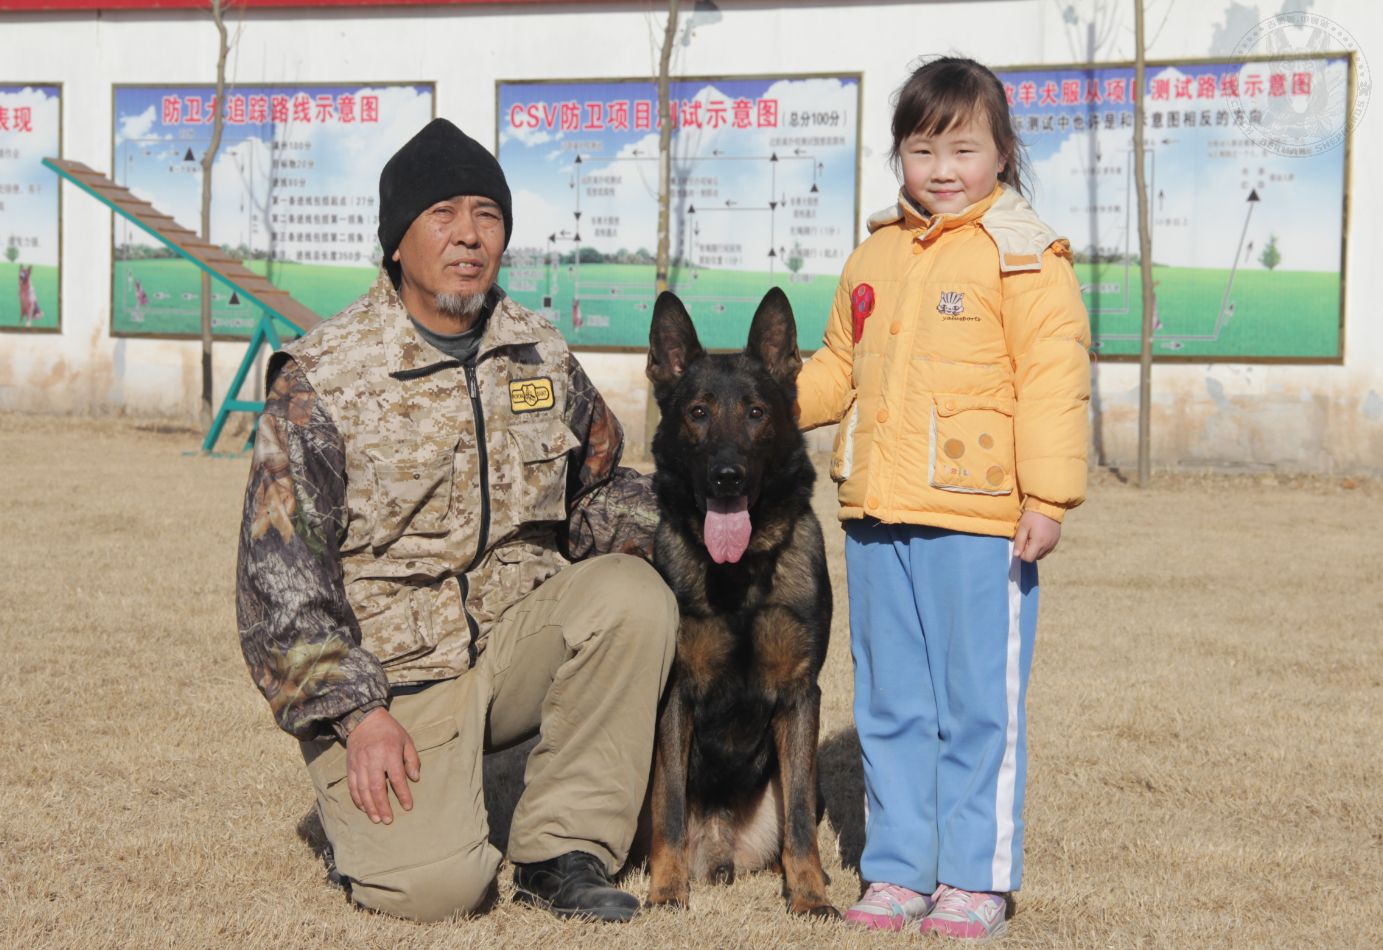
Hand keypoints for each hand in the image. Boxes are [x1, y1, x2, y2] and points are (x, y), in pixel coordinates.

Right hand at [345, 708, 419, 824]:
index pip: (396, 778)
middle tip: (388, 820)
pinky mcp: (350, 766)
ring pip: (362, 789)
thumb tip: (415, 779)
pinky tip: (363, 808)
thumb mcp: (406, 740)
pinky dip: (357, 799)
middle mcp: (373, 760)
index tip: (408, 807)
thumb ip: (411, 760)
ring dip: (369, 806)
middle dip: (383, 806)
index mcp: (389, 753)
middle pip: (377, 787)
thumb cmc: (390, 731)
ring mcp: (359, 763)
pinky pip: (352, 786)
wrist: (364, 720)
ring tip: (376, 819)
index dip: (403, 794)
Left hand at [1014, 511, 1060, 562]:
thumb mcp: (1023, 527)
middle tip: (1027, 538)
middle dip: (1028, 551)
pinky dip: (1042, 546)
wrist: (1049, 505)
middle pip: (1035, 557)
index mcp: (1039, 543)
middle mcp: (1048, 546)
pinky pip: (1047, 549)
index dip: (1022, 553)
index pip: (1028, 558)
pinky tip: (1039, 536)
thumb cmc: (1033, 515)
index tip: (1021, 542)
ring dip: (1035, 549)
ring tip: (1033, 536)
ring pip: (1041, 554)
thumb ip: (1019, 542)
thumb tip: (1016, 555)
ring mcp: (1053, 544)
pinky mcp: (1056, 540)